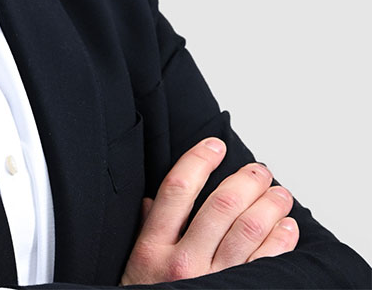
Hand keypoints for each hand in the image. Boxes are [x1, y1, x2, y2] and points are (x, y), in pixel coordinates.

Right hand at [120, 137, 298, 284]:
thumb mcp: (135, 261)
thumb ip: (149, 226)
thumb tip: (156, 199)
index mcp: (153, 245)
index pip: (178, 188)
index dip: (199, 160)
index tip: (215, 144)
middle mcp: (183, 262)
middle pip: (221, 206)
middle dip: (246, 180)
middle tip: (258, 170)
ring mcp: (212, 282)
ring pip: (249, 231)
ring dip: (270, 206)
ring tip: (279, 193)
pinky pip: (266, 263)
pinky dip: (281, 240)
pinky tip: (286, 227)